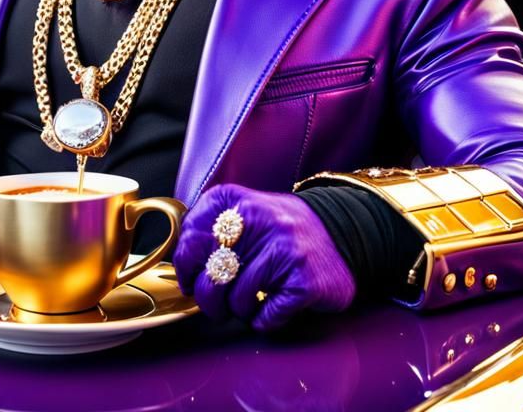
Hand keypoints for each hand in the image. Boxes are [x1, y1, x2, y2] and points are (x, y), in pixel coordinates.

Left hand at [174, 183, 354, 331]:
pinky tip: (271, 308)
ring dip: (239, 311)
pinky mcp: (304, 281)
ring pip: (237, 300)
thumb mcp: (244, 213)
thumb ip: (210, 228)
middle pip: (210, 274)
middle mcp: (259, 221)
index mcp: (237, 201)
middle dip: (208, 299)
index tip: (190, 278)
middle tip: (216, 303)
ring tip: (250, 302)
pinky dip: (263, 321)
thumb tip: (181, 267)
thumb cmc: (279, 231)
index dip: (185, 266)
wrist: (341, 232)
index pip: (191, 237)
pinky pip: (266, 316)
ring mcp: (284, 250)